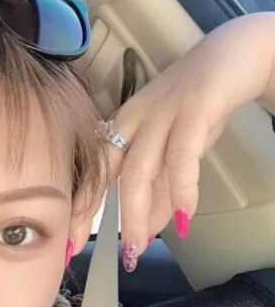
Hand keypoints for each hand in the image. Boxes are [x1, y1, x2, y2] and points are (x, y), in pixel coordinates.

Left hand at [102, 12, 274, 270]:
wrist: (237, 53)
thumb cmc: (197, 106)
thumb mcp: (173, 152)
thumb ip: (159, 191)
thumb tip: (146, 233)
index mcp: (122, 127)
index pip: (93, 174)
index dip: (80, 210)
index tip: (68, 245)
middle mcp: (134, 119)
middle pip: (107, 174)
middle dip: (99, 217)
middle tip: (98, 253)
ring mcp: (162, 112)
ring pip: (139, 169)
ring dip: (137, 214)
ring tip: (139, 247)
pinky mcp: (195, 107)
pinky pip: (182, 154)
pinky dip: (182, 188)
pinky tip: (183, 217)